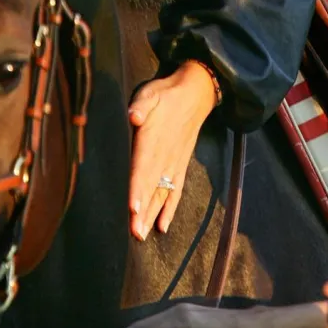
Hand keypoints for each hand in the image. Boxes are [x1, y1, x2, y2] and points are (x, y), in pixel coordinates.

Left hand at [128, 61, 217, 239]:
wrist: (195, 94)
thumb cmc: (166, 95)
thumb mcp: (151, 93)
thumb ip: (142, 105)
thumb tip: (134, 115)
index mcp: (153, 140)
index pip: (143, 168)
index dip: (138, 188)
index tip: (133, 208)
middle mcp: (164, 156)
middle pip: (151, 187)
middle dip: (143, 211)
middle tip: (134, 233)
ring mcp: (174, 163)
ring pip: (162, 193)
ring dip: (152, 214)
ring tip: (143, 234)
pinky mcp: (180, 166)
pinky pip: (175, 191)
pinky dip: (169, 208)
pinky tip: (162, 226)